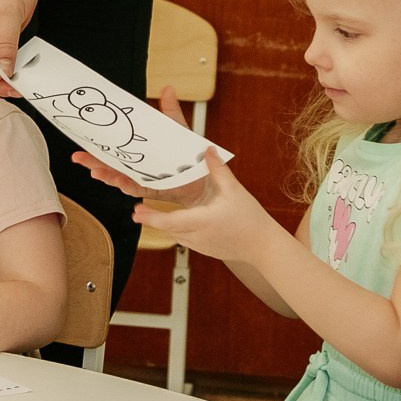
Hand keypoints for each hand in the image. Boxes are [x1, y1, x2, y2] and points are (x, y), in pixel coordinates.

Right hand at [71, 89, 210, 205]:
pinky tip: (120, 183)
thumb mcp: (176, 129)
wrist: (205, 178)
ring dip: (107, 175)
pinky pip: (138, 189)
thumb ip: (170, 111)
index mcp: (138, 152)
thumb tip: (167, 89)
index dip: (98, 144)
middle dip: (93, 161)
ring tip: (95, 171)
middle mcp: (137, 167)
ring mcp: (143, 179)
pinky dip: (128, 186)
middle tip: (78, 156)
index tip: (83, 138)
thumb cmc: (188, 156)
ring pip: (120, 178)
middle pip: (110, 164)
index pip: (114, 148)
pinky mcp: (154, 189)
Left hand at [104, 145, 279, 265]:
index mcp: (203, 220)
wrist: (263, 246)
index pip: (170, 221)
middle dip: (151, 219)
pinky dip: (176, 230)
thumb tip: (207, 150)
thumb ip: (218, 169)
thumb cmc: (250, 219)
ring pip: (175, 234)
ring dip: (164, 224)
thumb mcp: (234, 190)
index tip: (137, 211)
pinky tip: (177, 222)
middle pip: (168, 228)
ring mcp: (200, 245)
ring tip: (150, 214)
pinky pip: (185, 239)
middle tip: (137, 211)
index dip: (151, 217)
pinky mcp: (205, 250)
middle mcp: (198, 236)